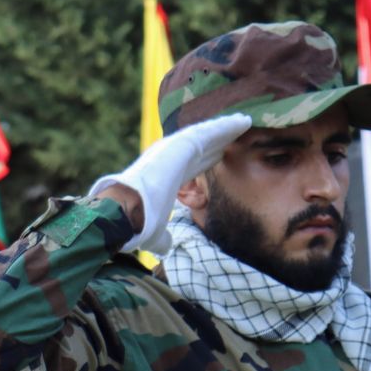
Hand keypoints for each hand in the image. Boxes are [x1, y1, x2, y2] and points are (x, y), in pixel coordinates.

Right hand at [89, 113, 250, 253]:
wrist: (125, 210)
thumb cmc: (138, 222)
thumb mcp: (156, 231)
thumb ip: (164, 237)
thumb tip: (167, 248)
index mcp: (165, 176)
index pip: (192, 165)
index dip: (208, 159)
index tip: (222, 154)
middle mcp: (168, 158)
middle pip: (201, 147)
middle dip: (219, 139)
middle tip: (239, 130)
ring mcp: (173, 149)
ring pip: (206, 136)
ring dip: (225, 129)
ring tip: (244, 122)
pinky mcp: (180, 144)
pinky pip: (208, 132)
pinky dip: (225, 127)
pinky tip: (241, 122)